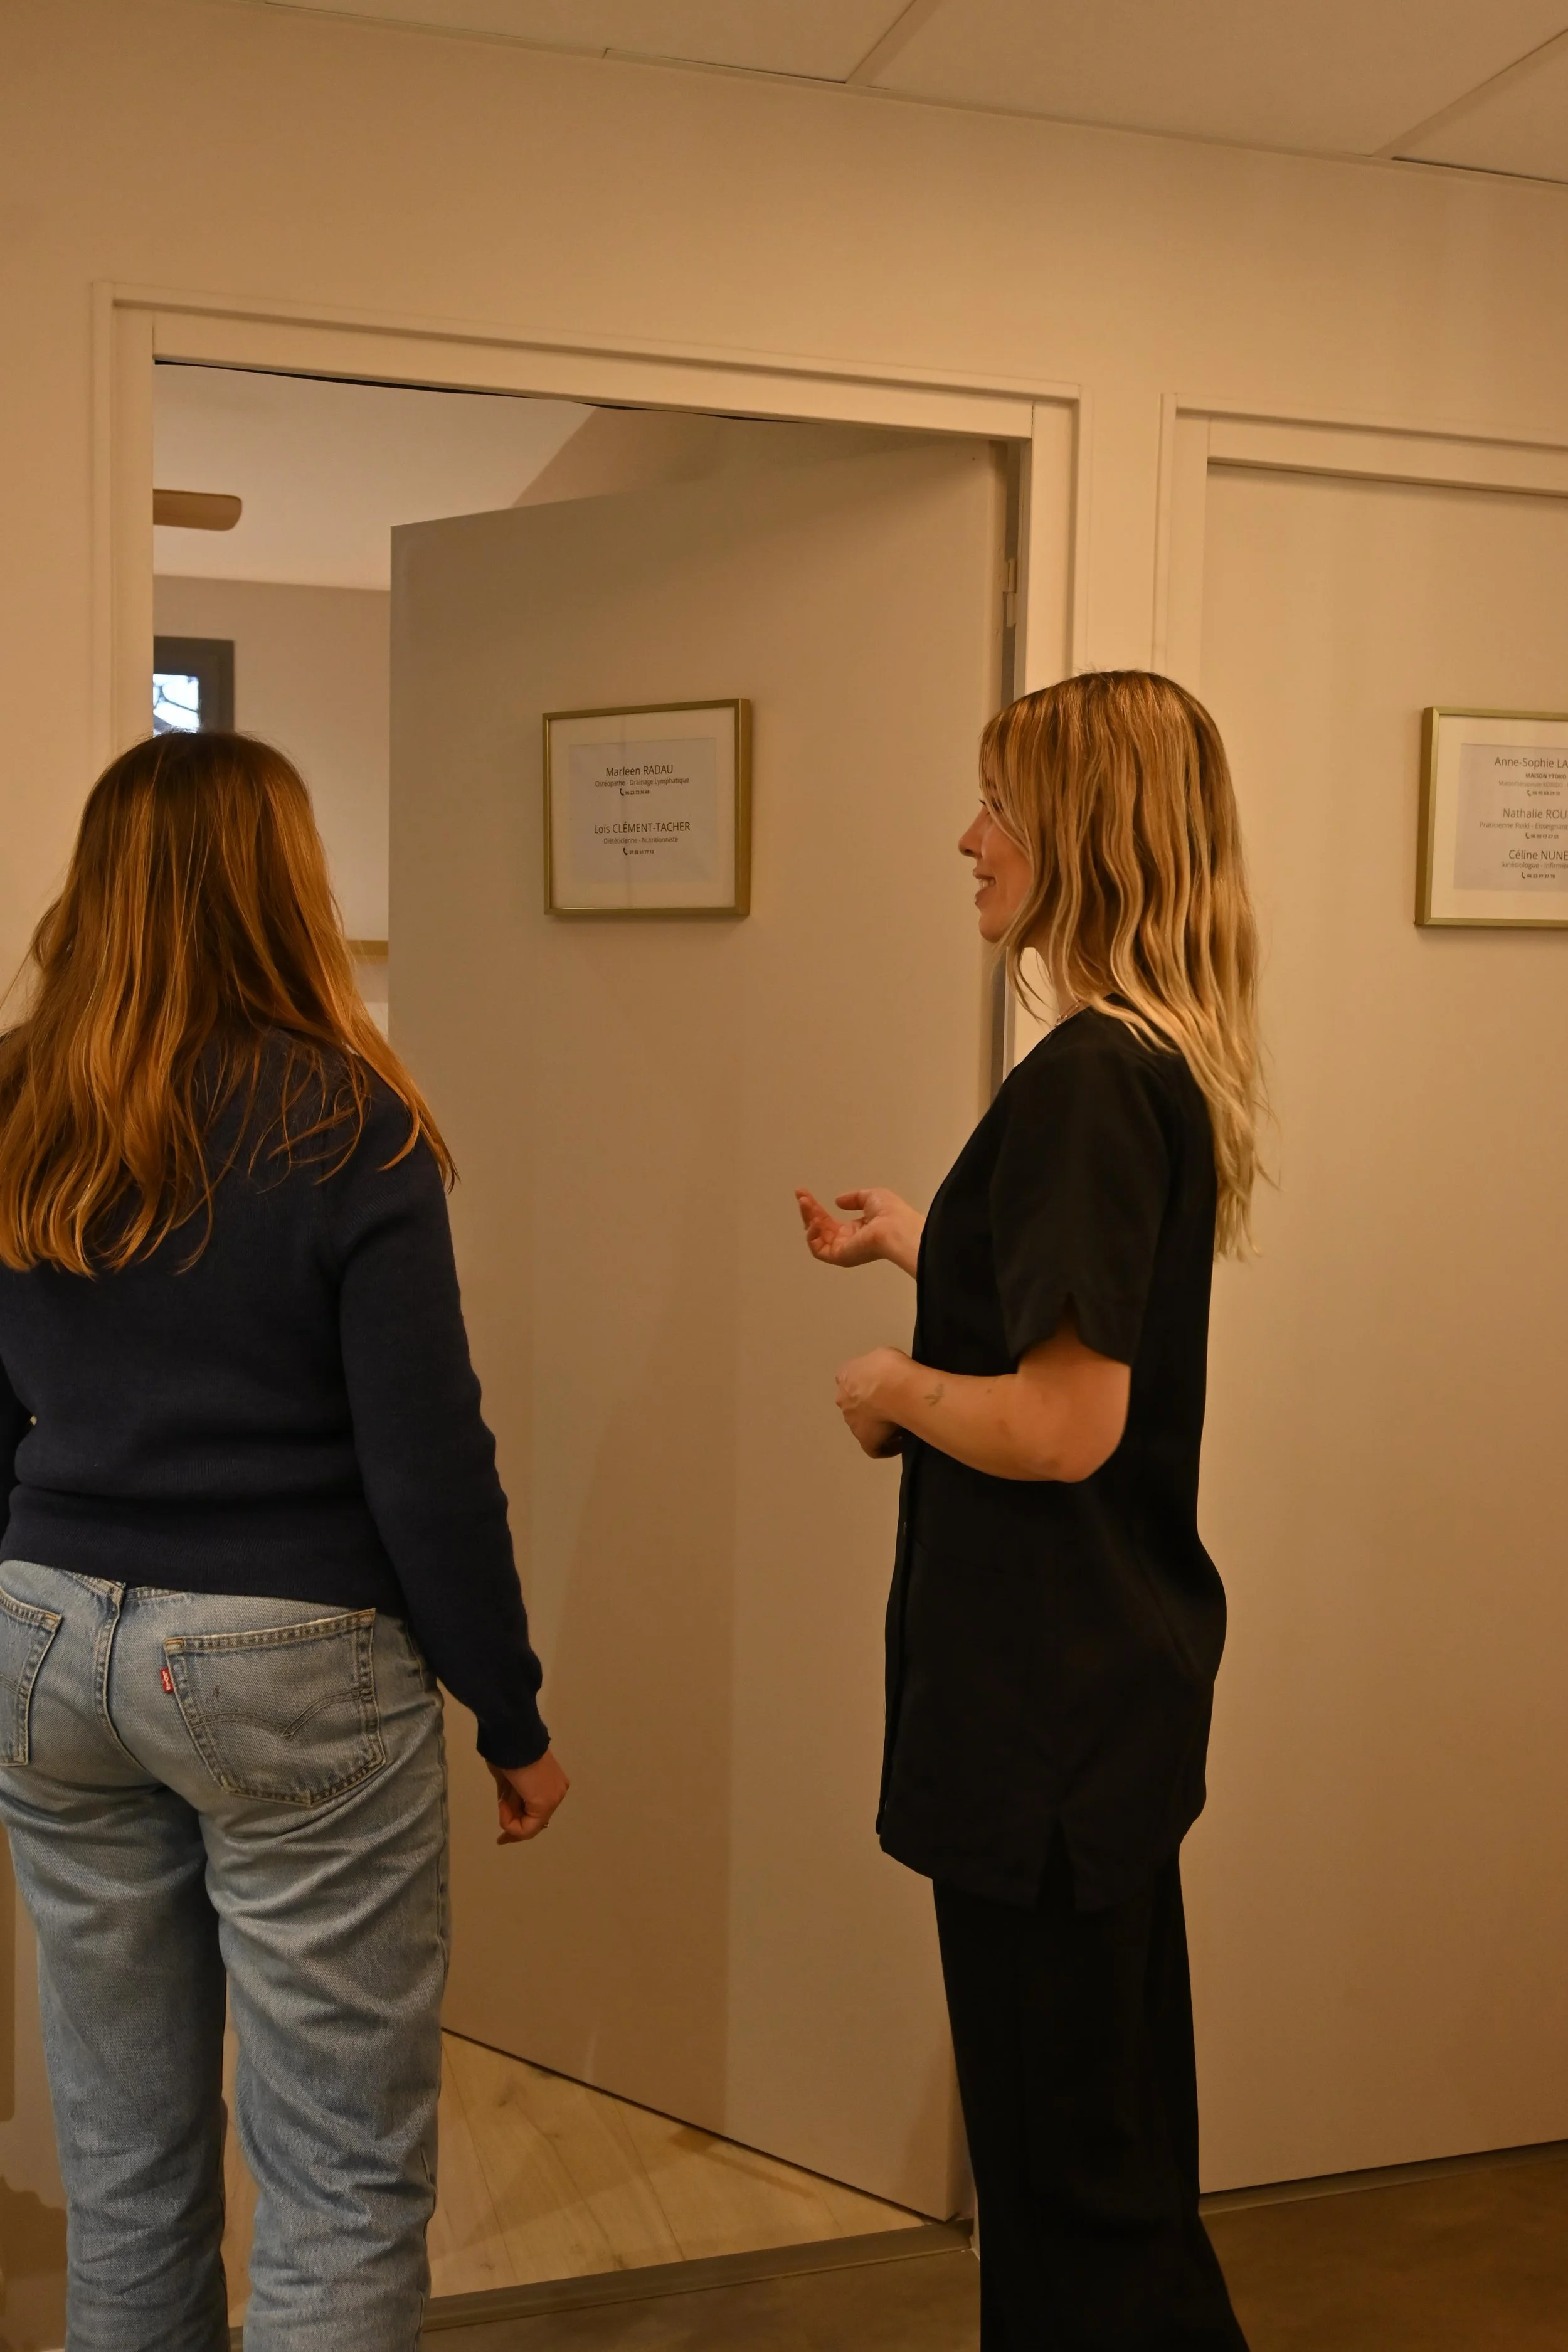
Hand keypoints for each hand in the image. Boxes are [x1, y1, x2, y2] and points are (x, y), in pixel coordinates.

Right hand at [489, 1748, 569, 1845]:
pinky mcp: (545, 1803)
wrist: (511, 1737)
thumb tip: (508, 1817)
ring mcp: (554, 1798)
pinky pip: (525, 1829)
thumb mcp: (510, 1780)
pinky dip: (508, 1822)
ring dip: (508, 1816)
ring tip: (502, 1796)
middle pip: (533, 1822)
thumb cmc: (507, 1753)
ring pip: (528, 1826)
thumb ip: (513, 1799)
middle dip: (513, 1827)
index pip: (537, 1814)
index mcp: (551, 1783)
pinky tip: (503, 1802)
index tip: (501, 1838)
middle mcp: (557, 1791)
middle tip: (500, 1838)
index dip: (518, 1826)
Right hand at [795, 1187, 923, 1278]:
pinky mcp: (839, 1256)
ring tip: (805, 1203)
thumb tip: (837, 1201)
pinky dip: (812, 1236)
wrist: (896, 1227)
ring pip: (816, 1237)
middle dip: (808, 1211)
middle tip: (800, 1195)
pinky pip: (818, 1250)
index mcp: (856, 1229)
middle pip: (820, 1227)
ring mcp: (842, 1250)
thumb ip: (853, 1198)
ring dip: (808, 1219)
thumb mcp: (870, 1196)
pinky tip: (814, 1221)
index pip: (829, 1220)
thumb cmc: (889, 1212)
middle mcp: (847, 1240)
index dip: (815, 1207)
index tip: (803, 1193)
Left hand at [835, 1346, 909, 1457]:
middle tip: (890, 1406)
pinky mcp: (866, 1441)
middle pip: (854, 1405)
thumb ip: (877, 1367)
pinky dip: (887, 1447)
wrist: (895, 1389)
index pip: (849, 1382)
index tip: (880, 1389)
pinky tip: (900, 1443)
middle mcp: (843, 1400)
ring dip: (877, 1425)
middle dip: (869, 1407)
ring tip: (899, 1424)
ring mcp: (853, 1422)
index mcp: (845, 1376)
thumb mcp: (882, 1355)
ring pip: (863, 1426)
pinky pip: (875, 1447)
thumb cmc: (890, 1368)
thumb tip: (884, 1375)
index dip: (864, 1386)